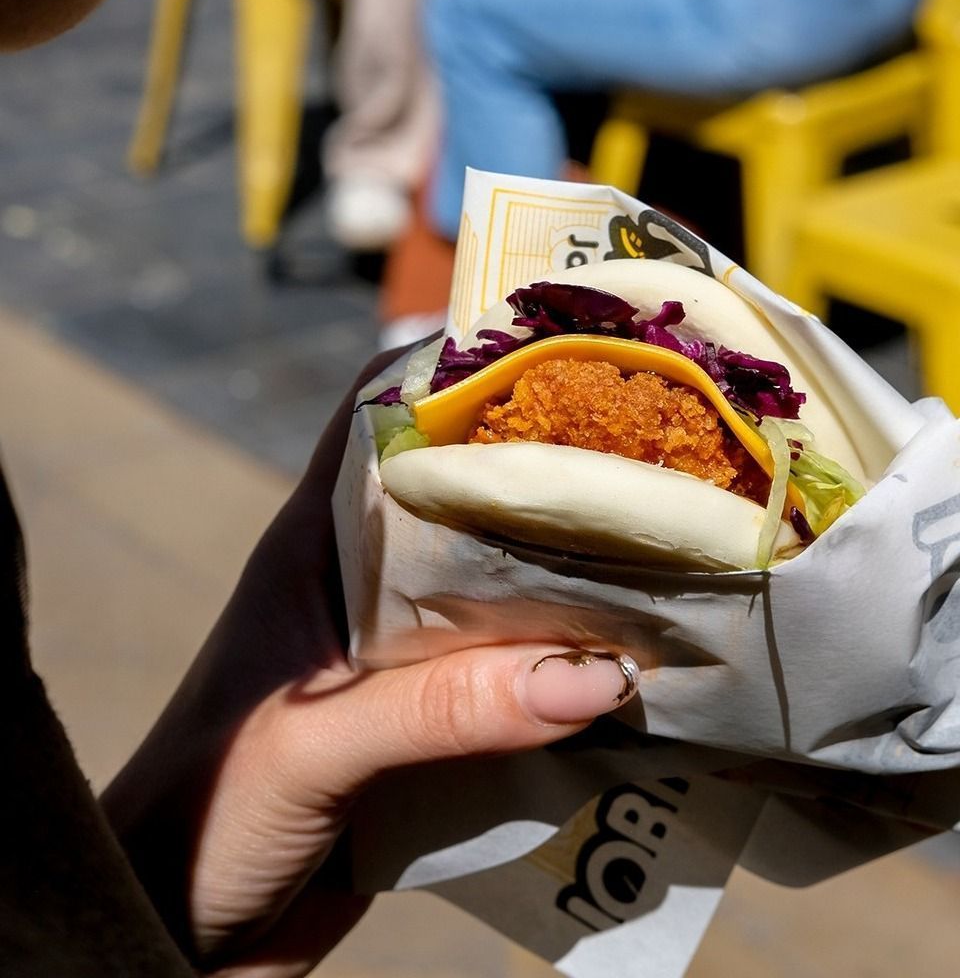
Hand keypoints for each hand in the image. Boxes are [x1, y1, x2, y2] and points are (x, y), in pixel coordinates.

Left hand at [101, 355, 637, 977]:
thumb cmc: (205, 813)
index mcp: (314, 544)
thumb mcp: (312, 747)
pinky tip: (627, 672)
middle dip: (548, 473)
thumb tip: (596, 675)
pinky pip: (507, 669)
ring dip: (569, 578)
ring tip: (668, 561)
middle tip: (653, 460)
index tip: (562, 347)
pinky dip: (563, 666)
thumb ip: (442, 708)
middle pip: (466, 493)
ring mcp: (395, 645)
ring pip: (498, 582)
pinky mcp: (424, 714)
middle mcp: (360, 578)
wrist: (175, 925)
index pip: (384, 414)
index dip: (462, 366)